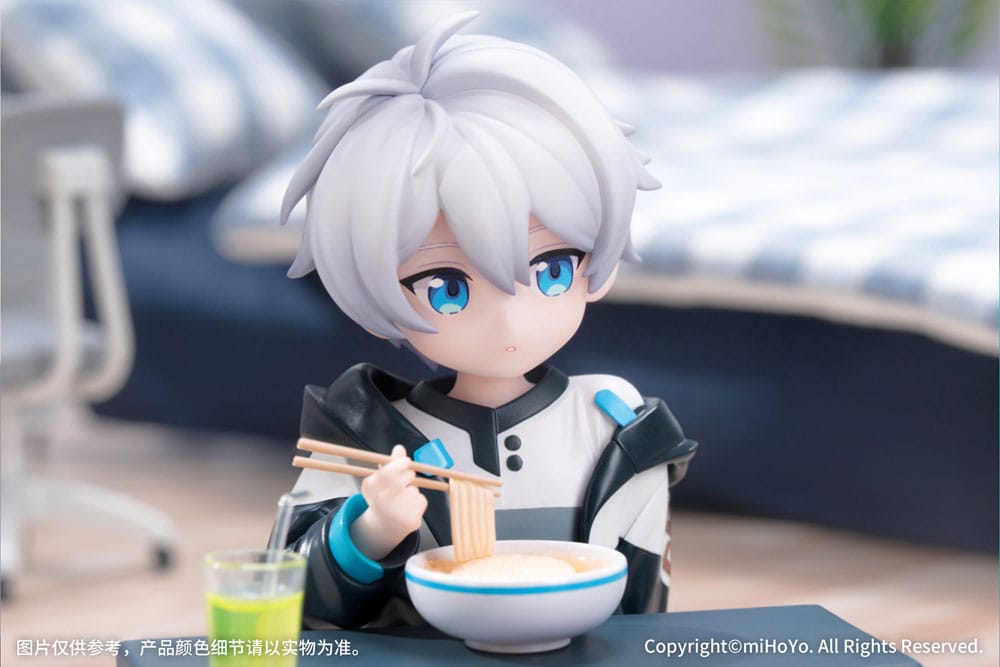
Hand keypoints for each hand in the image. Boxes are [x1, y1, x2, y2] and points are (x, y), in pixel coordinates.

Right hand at [350, 445, 427, 559]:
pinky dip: (418, 501)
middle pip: (405, 478)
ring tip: (402, 499)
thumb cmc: (384, 496)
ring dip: (412, 490)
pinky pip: (421, 500)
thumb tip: (399, 448)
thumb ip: (391, 463)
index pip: (388, 472)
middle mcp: (381, 501)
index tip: (407, 461)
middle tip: (407, 477)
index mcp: (371, 488)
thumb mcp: (381, 479)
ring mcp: (396, 512)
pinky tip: (408, 508)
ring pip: (414, 489)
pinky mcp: (411, 519)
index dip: (400, 463)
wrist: (386, 525)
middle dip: (409, 474)